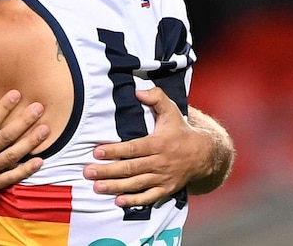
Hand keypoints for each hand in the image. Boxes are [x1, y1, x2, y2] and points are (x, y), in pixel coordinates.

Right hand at [0, 90, 46, 211]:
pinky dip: (26, 170)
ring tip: (45, 130)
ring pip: (13, 155)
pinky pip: (11, 177)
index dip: (4, 107)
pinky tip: (40, 161)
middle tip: (39, 108)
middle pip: (6, 136)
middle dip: (24, 121)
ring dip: (30, 142)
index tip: (16, 94)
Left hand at [84, 87, 210, 207]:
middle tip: (88, 172)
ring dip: (116, 186)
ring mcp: (163, 177)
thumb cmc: (181, 130)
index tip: (97, 152)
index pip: (133, 148)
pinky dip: (134, 200)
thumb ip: (156, 98)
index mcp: (158, 143)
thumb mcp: (171, 110)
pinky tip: (118, 201)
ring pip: (136, 184)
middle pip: (130, 168)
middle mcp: (160, 162)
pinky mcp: (166, 189)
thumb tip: (138, 91)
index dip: (115, 151)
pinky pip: (149, 197)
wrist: (204, 154)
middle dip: (108, 171)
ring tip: (97, 187)